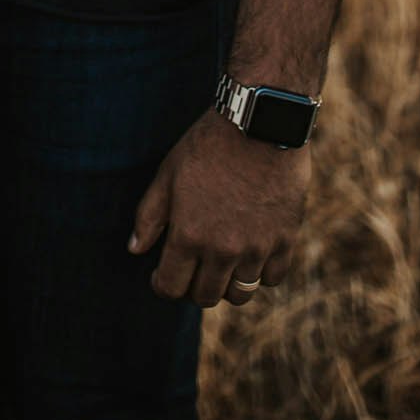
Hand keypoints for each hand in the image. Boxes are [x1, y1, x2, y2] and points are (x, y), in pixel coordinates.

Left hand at [129, 107, 310, 308]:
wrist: (258, 123)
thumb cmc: (207, 145)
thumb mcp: (168, 174)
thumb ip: (149, 216)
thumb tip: (134, 249)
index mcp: (188, 235)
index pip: (170, 287)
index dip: (162, 284)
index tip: (163, 275)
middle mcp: (222, 250)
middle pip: (205, 297)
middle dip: (194, 286)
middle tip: (193, 266)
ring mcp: (256, 248)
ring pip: (240, 294)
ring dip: (228, 283)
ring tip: (222, 262)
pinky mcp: (284, 240)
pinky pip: (271, 278)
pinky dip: (260, 272)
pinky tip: (251, 252)